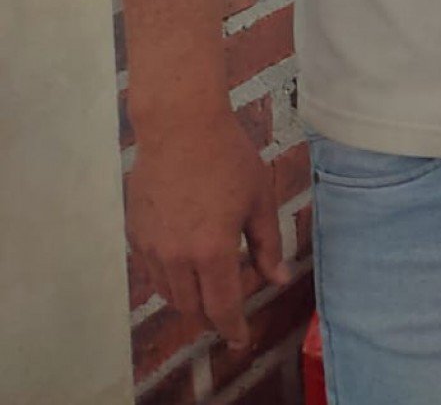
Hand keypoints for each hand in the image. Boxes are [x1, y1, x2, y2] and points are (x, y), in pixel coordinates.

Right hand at [126, 111, 289, 347]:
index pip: (221, 307)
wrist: (180, 128)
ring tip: (208, 292)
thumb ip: (267, 245)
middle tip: (228, 315)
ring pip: (168, 294)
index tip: (240, 340)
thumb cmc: (229, 158)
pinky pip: (152, 272)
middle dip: (211, 317)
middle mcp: (177, 257)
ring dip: (189, 299)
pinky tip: (185, 267)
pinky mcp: (136, 234)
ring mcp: (152, 247)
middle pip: (192, 307)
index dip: (232, 328)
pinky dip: (169, 280)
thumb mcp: (260, 200)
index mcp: (212, 251)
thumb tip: (277, 278)